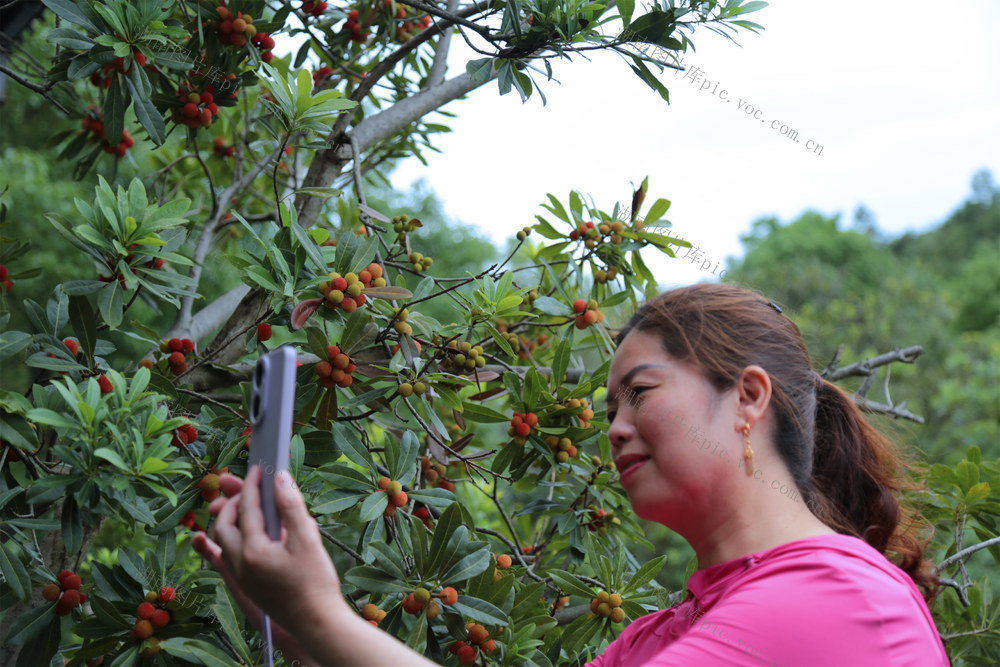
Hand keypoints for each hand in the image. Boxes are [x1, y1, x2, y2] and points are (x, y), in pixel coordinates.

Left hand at [192, 466, 344, 663]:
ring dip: (229, 521)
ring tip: (244, 508)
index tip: (258, 469)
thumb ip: (291, 506)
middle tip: (249, 489)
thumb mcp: (307, 538)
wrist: (317, 621)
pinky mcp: (246, 586)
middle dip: (233, 503)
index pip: (246, 509)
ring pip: (223, 542)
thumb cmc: (315, 581)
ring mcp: (241, 577)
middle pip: (224, 525)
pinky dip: (230, 541)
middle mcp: (240, 564)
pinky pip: (227, 558)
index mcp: (253, 551)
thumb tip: (280, 478)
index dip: (251, 485)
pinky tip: (242, 536)